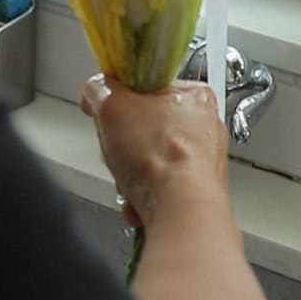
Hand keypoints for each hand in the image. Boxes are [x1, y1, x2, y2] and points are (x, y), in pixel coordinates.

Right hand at [80, 75, 228, 228]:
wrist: (182, 212)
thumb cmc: (161, 159)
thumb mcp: (112, 107)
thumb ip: (99, 90)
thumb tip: (96, 90)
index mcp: (193, 94)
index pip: (147, 86)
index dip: (120, 98)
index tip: (107, 107)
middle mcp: (204, 125)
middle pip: (145, 125)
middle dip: (123, 142)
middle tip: (118, 147)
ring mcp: (203, 161)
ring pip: (149, 158)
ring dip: (130, 171)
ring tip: (129, 177)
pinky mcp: (196, 190)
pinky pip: (159, 185)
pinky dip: (143, 193)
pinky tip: (138, 199)